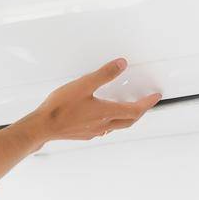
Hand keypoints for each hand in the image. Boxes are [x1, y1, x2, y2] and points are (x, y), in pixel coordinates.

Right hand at [23, 58, 161, 143]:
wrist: (43, 127)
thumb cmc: (60, 106)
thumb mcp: (83, 84)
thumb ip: (104, 74)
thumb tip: (122, 64)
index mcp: (106, 112)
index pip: (135, 110)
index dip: (147, 103)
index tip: (155, 96)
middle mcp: (103, 125)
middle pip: (129, 120)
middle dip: (139, 111)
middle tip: (145, 103)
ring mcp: (94, 132)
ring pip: (116, 126)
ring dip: (125, 117)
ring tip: (127, 109)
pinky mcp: (84, 135)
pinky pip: (104, 130)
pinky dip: (110, 122)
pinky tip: (102, 118)